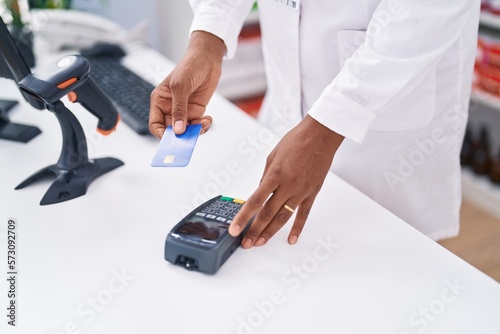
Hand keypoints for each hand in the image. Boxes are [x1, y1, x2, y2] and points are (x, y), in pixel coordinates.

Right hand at [149, 31, 225, 137]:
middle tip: (191, 136)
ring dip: (195, 131)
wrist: (208, 58)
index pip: (155, 124)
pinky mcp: (196, 110)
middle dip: (181, 135)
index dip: (162, 134)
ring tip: (203, 124)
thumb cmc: (189, 66)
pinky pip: (197, 125)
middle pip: (171, 131)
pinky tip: (208, 119)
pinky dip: (203, 126)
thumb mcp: (180, 87)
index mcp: (159, 101)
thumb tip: (178, 130)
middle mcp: (170, 108)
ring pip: (185, 130)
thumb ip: (179, 110)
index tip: (172, 140)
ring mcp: (184, 110)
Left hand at [228, 115, 343, 247]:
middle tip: (246, 243)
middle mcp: (288, 185)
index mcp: (275, 175)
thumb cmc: (296, 141)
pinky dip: (297, 228)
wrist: (320, 136)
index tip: (235, 229)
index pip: (255, 201)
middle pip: (267, 213)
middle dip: (255, 230)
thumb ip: (265, 177)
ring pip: (283, 217)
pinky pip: (304, 214)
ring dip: (271, 232)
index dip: (243, 217)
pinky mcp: (312, 193)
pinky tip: (291, 239)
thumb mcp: (272, 156)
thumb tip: (260, 193)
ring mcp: (301, 191)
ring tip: (261, 243)